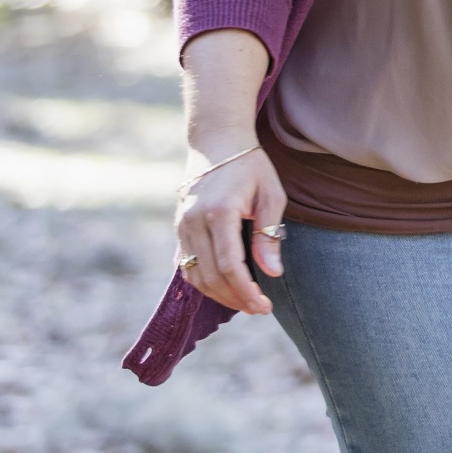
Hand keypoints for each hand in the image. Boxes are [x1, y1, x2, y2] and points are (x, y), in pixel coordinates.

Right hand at [172, 140, 285, 315]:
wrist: (217, 144)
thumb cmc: (251, 167)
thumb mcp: (271, 195)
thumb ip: (269, 235)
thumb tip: (273, 272)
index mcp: (218, 212)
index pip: (228, 265)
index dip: (246, 291)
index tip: (264, 306)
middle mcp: (193, 222)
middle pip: (210, 276)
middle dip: (235, 298)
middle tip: (260, 309)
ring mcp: (181, 226)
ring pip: (194, 275)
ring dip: (219, 295)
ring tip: (246, 302)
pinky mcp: (178, 229)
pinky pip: (186, 266)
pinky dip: (204, 282)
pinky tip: (225, 288)